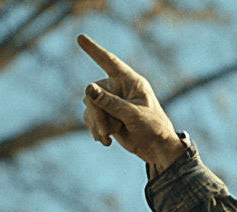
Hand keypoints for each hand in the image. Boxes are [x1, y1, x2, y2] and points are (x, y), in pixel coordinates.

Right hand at [77, 34, 185, 170]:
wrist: (156, 148)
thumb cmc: (153, 127)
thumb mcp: (132, 114)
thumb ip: (110, 103)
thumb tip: (88, 89)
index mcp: (131, 82)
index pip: (110, 62)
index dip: (94, 50)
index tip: (80, 38)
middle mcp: (119, 89)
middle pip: (94, 93)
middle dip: (98, 114)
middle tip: (107, 132)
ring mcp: (112, 102)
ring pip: (90, 107)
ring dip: (97, 124)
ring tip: (108, 137)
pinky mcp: (107, 116)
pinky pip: (91, 118)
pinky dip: (96, 129)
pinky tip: (106, 140)